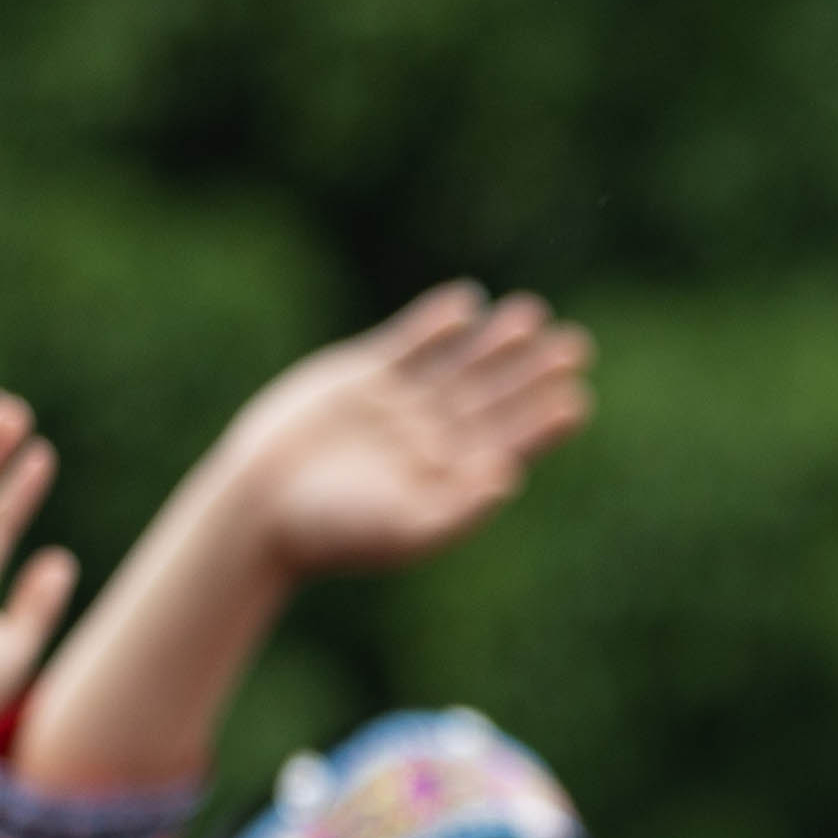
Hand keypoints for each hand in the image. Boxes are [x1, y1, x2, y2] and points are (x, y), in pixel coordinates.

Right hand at [209, 283, 593, 580]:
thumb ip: (457, 509)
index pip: (510, 442)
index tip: (575, 398)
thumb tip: (508, 479)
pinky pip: (409, 344)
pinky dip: (436, 324)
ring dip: (494, 342)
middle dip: (533, 373)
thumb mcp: (401, 530)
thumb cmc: (333, 533)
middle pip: (494, 397)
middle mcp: (434, 438)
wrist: (260, 508)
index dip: (543, 420)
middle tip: (577, 347)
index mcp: (452, 476)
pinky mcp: (363, 378)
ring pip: (459, 366)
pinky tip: (467, 303)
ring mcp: (400, 405)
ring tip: (531, 314)